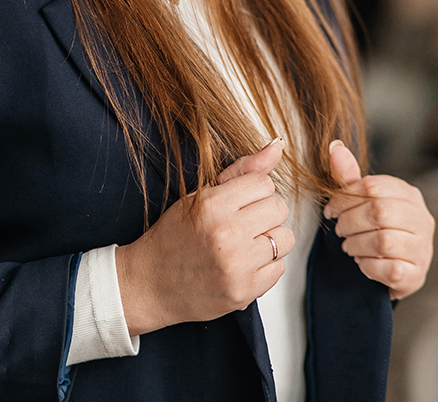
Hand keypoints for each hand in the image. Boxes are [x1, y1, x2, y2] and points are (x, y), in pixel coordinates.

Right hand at [116, 139, 294, 335]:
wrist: (152, 284)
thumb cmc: (174, 236)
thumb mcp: (201, 196)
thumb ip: (242, 171)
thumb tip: (277, 146)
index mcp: (213, 205)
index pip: (265, 183)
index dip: (254, 190)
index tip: (239, 201)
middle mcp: (227, 234)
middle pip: (279, 208)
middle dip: (265, 212)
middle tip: (242, 221)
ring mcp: (237, 266)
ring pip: (285, 238)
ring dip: (269, 239)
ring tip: (244, 243)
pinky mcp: (245, 292)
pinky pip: (279, 267)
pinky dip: (266, 265)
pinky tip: (243, 263)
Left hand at [324, 141, 435, 299]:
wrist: (396, 266)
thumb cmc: (378, 226)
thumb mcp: (363, 199)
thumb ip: (349, 176)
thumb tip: (335, 147)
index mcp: (408, 194)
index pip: (373, 187)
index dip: (345, 197)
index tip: (330, 209)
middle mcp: (421, 219)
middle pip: (379, 212)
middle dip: (350, 222)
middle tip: (339, 230)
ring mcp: (422, 248)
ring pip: (383, 242)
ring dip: (356, 244)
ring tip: (348, 246)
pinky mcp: (417, 274)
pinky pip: (389, 269)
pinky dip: (368, 266)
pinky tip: (362, 262)